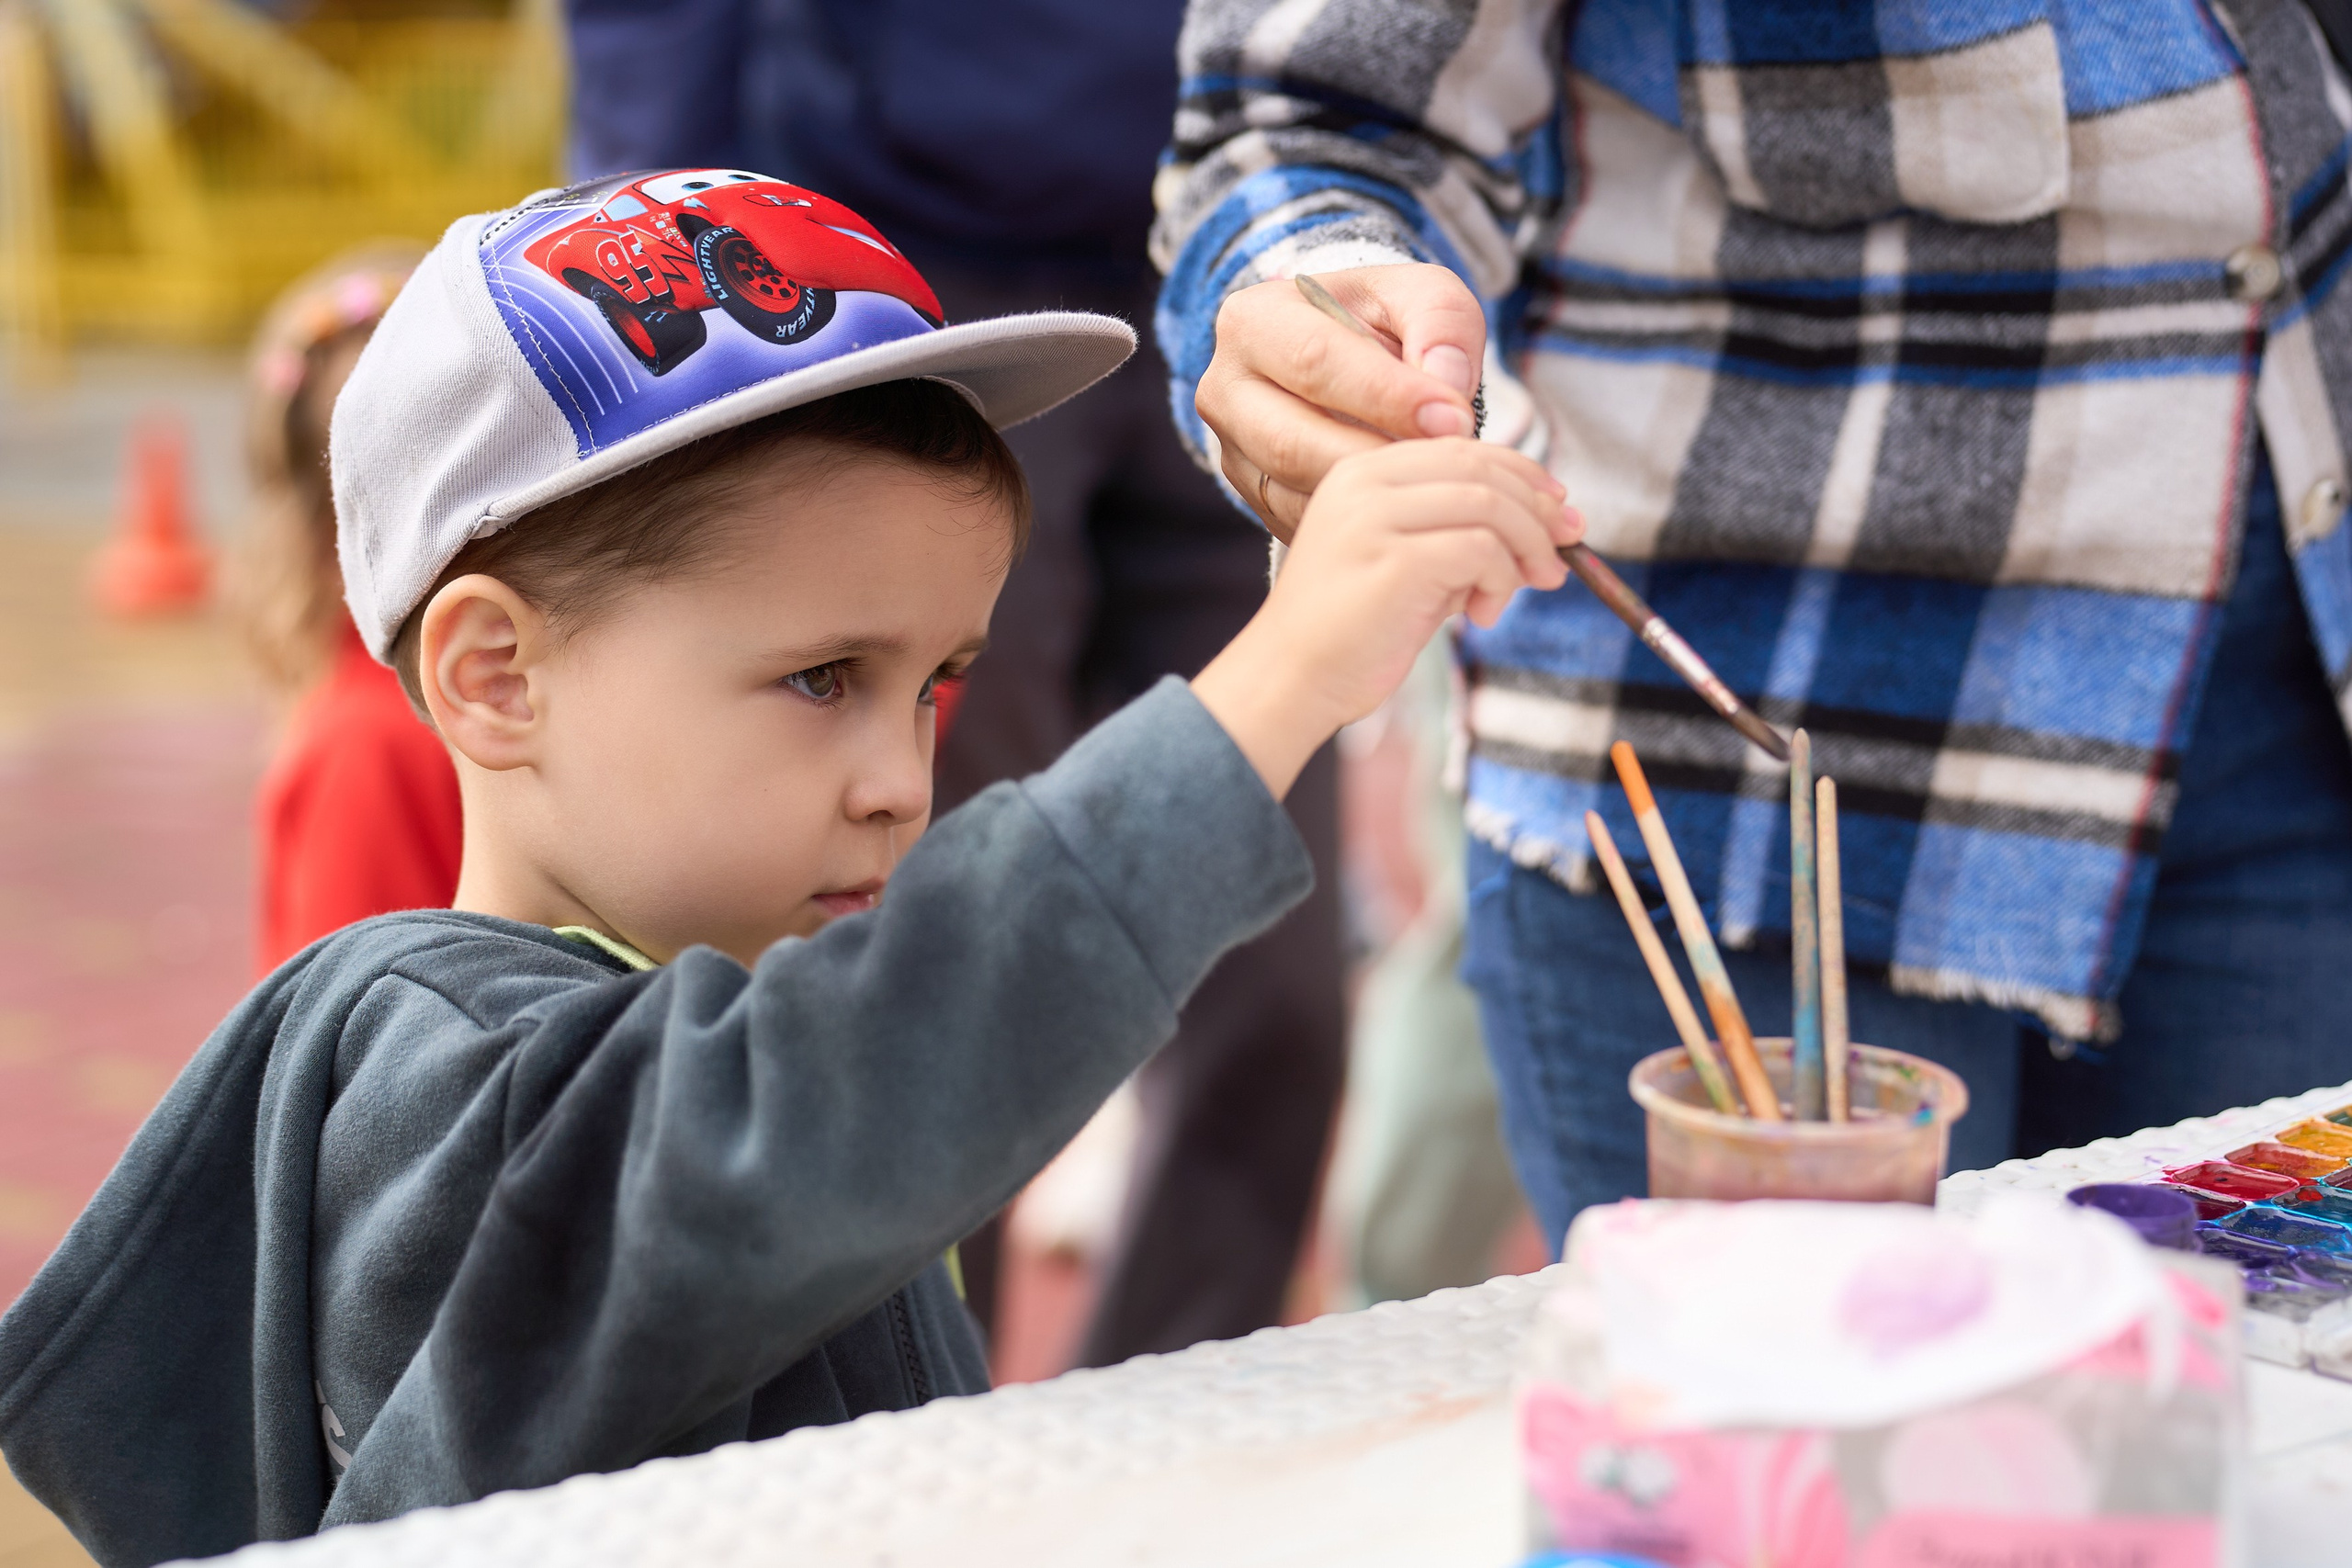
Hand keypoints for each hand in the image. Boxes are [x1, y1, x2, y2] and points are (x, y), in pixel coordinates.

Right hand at [1192, 439, 1579, 797]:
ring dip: (1527, 547)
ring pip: (1489, 504)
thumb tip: (1548, 520)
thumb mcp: (1406, 562)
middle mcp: (1364, 481)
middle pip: (1481, 467)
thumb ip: (1457, 532)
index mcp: (1361, 471)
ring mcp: (1375, 516)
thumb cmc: (1348, 631)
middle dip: (1537, 507)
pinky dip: (1501, 579)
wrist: (1290, 680)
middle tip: (1563, 550)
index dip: (1522, 472)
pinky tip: (1482, 615)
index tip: (1557, 509)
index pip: (1461, 447)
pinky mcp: (1395, 559)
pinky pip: (1481, 549)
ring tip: (1527, 587)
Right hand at [1198, 264, 1486, 540]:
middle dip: (1375, 457)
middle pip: (1292, 441)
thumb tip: (1446, 381)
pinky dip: (1359, 519)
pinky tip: (1409, 505)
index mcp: (1252, 322)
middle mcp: (1224, 389)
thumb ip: (1442, 321)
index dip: (1386, 395)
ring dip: (1370, 495)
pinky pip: (1304, 521)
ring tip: (1434, 485)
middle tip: (1447, 464)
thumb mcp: (1418, 295)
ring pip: (1296, 491)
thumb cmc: (1383, 321)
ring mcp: (1231, 451)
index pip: (1315, 362)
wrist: (1345, 358)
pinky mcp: (1253, 496)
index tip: (1453, 419)